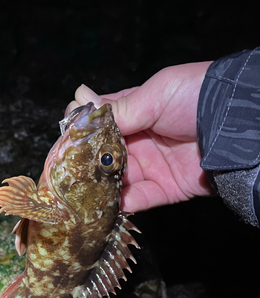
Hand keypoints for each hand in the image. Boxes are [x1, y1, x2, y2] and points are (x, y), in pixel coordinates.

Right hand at [68, 62, 214, 212]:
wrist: (234, 125)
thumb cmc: (196, 97)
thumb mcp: (155, 94)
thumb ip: (119, 109)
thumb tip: (79, 104)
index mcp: (136, 113)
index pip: (100, 123)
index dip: (81, 130)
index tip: (64, 137)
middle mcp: (139, 141)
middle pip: (103, 155)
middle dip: (84, 162)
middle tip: (63, 170)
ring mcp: (151, 167)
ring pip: (116, 180)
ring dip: (99, 186)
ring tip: (78, 190)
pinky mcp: (165, 189)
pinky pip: (139, 199)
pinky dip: (123, 203)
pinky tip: (106, 202)